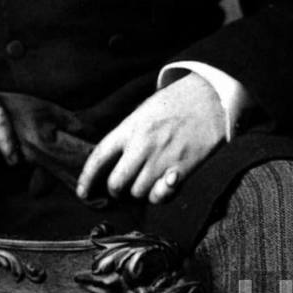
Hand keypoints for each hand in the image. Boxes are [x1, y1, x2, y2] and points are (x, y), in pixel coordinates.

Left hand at [76, 73, 224, 203]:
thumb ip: (129, 134)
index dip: (87, 178)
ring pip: (139, 193)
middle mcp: (142, 145)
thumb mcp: (145, 110)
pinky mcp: (182, 169)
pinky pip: (161, 196)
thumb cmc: (176, 102)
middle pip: (117, 183)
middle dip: (117, 190)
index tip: (82, 193)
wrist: (210, 96)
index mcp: (130, 127)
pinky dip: (159, 196)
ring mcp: (162, 159)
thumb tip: (114, 159)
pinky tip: (163, 185)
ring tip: (148, 179)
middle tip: (123, 187)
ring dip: (140, 191)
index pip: (99, 156)